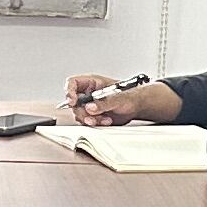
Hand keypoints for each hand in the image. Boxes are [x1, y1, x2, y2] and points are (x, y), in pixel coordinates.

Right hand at [67, 76, 181, 124]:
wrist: (137, 106)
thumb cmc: (130, 95)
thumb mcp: (118, 97)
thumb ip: (103, 103)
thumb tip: (90, 108)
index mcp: (92, 83)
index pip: (72, 83)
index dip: (69, 92)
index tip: (73, 101)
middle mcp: (88, 93)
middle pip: (73, 102)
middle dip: (82, 112)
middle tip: (91, 117)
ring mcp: (90, 105)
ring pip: (79, 114)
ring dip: (90, 119)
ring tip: (105, 119)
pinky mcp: (93, 115)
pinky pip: (87, 121)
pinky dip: (96, 123)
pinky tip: (107, 120)